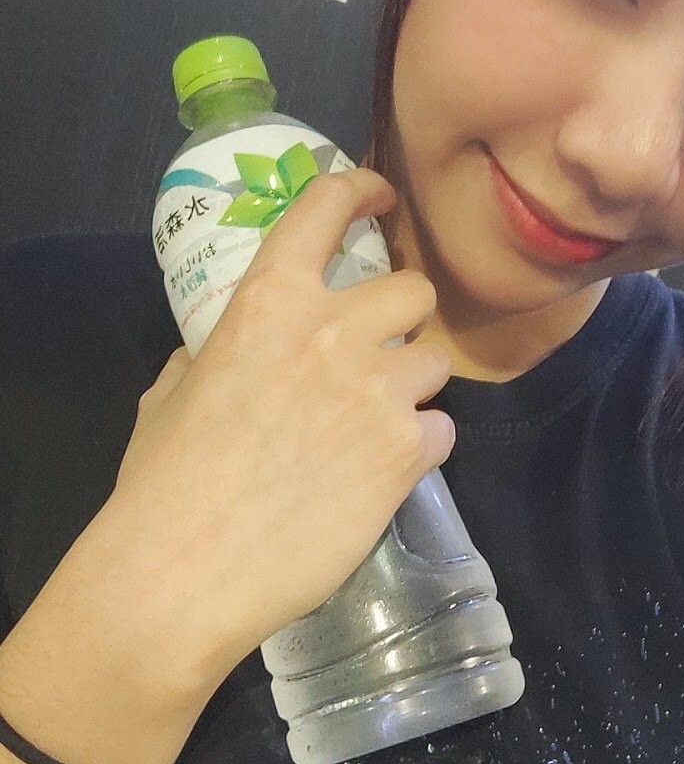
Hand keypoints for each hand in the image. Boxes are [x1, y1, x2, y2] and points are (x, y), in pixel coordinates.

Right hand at [104, 169, 454, 695]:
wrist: (182, 572)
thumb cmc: (162, 483)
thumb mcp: (172, 393)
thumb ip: (211, 353)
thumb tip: (225, 350)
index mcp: (267, 301)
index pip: (326, 207)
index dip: (362, 190)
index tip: (380, 196)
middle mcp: (332, 331)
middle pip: (410, 288)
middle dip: (401, 314)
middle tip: (379, 349)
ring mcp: (377, 391)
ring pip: (435, 359)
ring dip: (413, 383)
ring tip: (379, 421)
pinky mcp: (404, 453)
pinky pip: (440, 429)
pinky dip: (419, 445)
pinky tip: (384, 472)